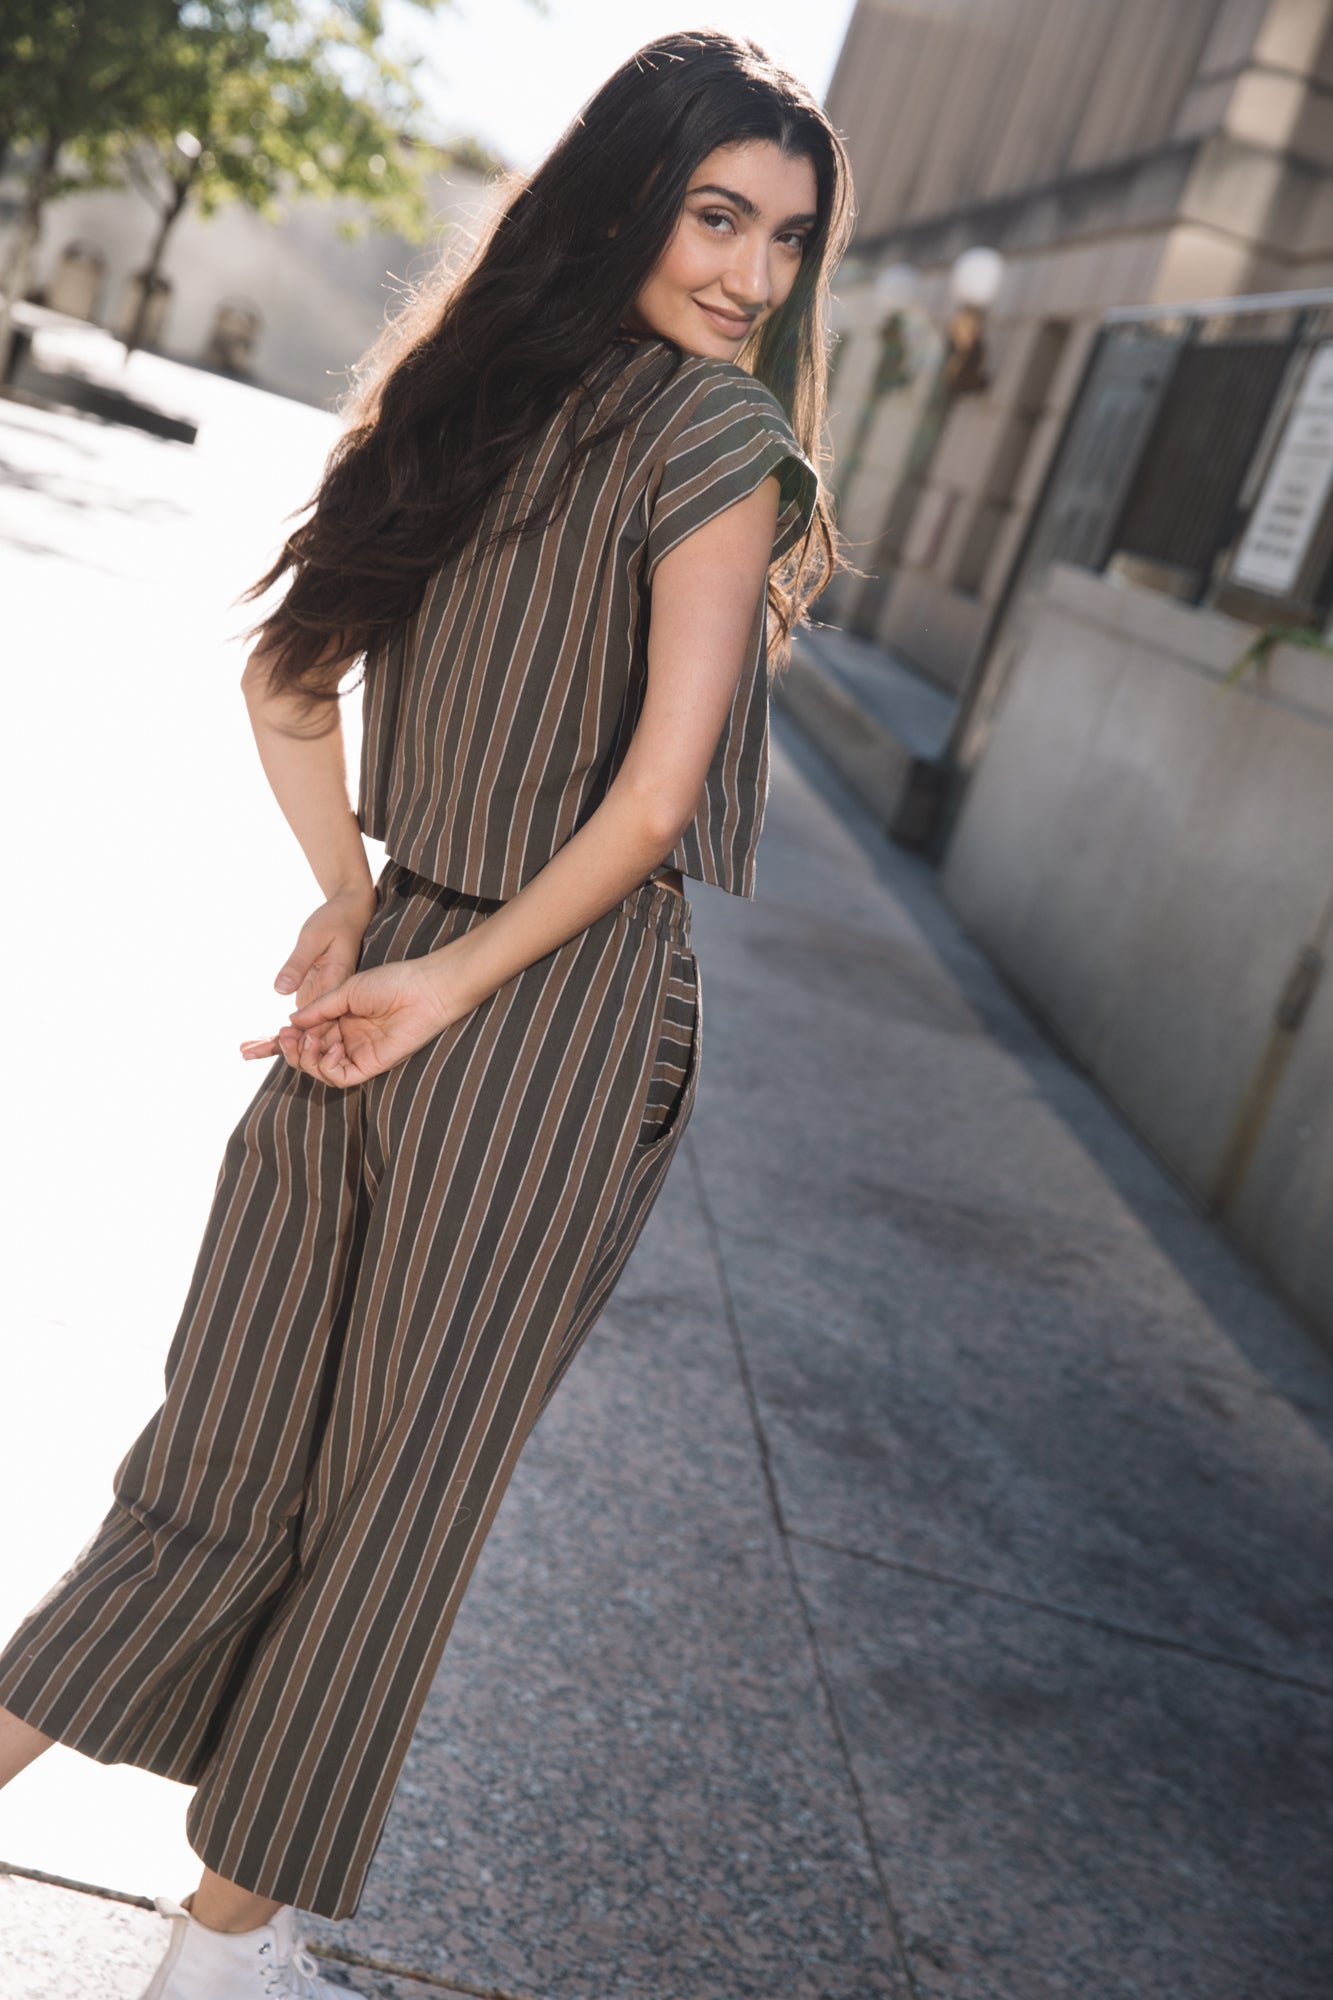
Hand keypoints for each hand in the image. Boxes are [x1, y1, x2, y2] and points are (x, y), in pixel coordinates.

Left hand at [240, 887, 373, 1064]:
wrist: (350, 913)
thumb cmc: (333, 921)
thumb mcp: (313, 938)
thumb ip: (298, 964)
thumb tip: (280, 990)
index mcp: (337, 986)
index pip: (321, 1020)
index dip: (300, 1036)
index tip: (274, 1043)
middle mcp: (333, 999)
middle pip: (310, 1033)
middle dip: (281, 1047)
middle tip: (246, 1052)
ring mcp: (324, 1000)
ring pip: (302, 1030)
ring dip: (276, 1043)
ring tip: (244, 1051)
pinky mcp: (315, 996)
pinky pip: (299, 1020)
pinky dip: (281, 1032)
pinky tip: (259, 1041)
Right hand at [269, 953, 469, 1089]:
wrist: (424, 987)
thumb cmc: (391, 981)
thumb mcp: (344, 989)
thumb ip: (318, 1009)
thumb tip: (290, 1023)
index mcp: (339, 1020)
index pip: (301, 1036)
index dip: (274, 1044)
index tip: (246, 1047)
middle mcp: (345, 1039)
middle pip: (305, 1056)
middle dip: (287, 1050)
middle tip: (282, 1037)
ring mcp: (358, 1054)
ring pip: (319, 1069)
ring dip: (305, 1056)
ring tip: (307, 1039)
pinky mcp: (372, 1066)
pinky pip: (340, 1077)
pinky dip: (327, 1065)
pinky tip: (331, 1046)